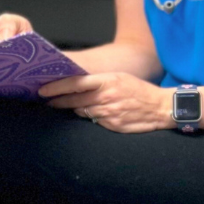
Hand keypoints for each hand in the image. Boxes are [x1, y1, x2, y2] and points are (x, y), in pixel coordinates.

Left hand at [38, 72, 173, 133]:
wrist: (161, 108)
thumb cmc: (138, 90)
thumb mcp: (119, 78)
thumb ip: (98, 82)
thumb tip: (75, 84)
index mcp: (107, 81)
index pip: (75, 83)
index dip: (57, 87)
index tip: (43, 90)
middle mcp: (106, 97)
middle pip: (73, 100)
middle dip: (57, 100)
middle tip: (47, 100)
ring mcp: (108, 113)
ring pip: (81, 111)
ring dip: (73, 108)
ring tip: (66, 105)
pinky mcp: (111, 125)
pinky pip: (93, 121)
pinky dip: (89, 117)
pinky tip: (90, 113)